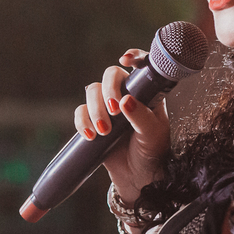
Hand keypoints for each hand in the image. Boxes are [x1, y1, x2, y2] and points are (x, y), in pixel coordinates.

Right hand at [74, 49, 170, 200]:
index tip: (125, 60)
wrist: (137, 177)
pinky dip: (82, 122)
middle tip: (114, 111)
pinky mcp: (92, 121)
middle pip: (110, 75)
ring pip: (92, 91)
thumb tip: (126, 100)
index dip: (133, 56)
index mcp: (146, 92)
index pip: (140, 66)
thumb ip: (141, 117)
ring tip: (104, 131)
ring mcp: (107, 106)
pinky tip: (91, 135)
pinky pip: (81, 112)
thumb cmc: (152, 152)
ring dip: (95, 109)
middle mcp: (125, 94)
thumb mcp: (153, 134)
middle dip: (108, 90)